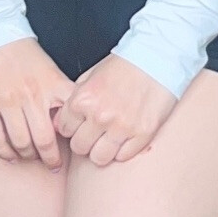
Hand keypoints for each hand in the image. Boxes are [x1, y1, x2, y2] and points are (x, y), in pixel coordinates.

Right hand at [0, 37, 74, 169]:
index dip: (71, 141)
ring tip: (30, 157)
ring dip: (27, 156)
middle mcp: (31, 94)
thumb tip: (70, 122)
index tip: (73, 150)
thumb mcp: (50, 68)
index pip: (68, 121)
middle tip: (53, 165)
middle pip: (44, 140)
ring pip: (20, 143)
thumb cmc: (23, 51)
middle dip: (51, 159)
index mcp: (51, 84)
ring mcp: (7, 100)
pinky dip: (3, 152)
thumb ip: (61, 93)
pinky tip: (9, 156)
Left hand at [53, 53, 176, 166]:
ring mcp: (122, 128)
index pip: (64, 129)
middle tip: (95, 131)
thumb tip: (60, 122)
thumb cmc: (123, 65)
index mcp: (84, 99)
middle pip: (79, 147)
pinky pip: (122, 157)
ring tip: (109, 138)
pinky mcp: (142, 135)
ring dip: (102, 150)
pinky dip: (122, 150)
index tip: (80, 123)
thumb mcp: (91, 75)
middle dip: (84, 140)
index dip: (71, 126)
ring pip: (99, 158)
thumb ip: (74, 99)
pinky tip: (125, 136)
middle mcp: (100, 116)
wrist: (157, 58)